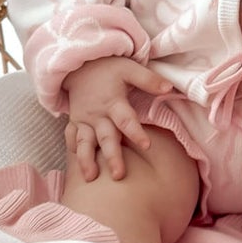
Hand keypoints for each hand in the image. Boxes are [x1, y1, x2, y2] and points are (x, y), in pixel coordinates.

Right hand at [64, 53, 173, 181]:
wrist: (81, 64)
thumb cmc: (110, 68)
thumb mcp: (130, 69)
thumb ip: (148, 80)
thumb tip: (169, 87)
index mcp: (113, 102)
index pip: (126, 120)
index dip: (136, 133)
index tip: (147, 146)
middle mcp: (97, 114)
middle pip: (106, 137)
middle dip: (112, 156)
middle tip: (119, 175)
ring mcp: (84, 120)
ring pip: (84, 142)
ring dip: (86, 160)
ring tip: (91, 178)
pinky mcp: (75, 122)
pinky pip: (71, 138)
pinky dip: (73, 152)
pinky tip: (76, 168)